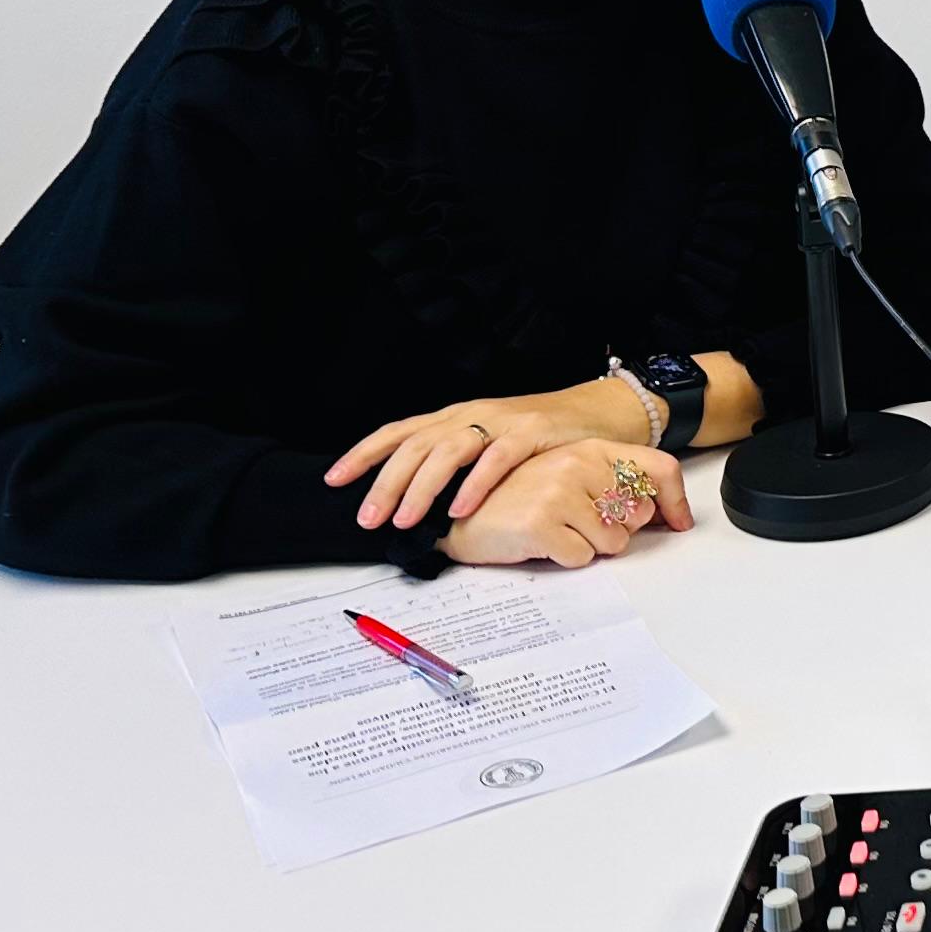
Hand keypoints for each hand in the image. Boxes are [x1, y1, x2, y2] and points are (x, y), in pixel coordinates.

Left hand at [330, 377, 651, 532]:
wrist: (596, 412)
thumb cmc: (539, 437)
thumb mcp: (486, 443)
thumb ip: (453, 463)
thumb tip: (408, 500)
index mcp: (453, 418)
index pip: (398, 432)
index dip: (363, 454)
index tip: (334, 481)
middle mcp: (470, 415)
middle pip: (415, 446)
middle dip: (385, 483)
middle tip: (369, 519)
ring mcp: (501, 422)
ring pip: (448, 450)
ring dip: (421, 487)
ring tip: (405, 520)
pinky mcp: (532, 433)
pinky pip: (497, 459)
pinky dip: (475, 483)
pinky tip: (460, 507)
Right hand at [430, 438, 691, 566]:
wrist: (455, 512)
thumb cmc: (515, 497)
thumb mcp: (568, 477)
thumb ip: (612, 486)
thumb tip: (664, 514)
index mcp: (588, 448)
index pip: (659, 469)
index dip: (675, 501)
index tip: (677, 523)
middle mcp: (577, 464)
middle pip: (636, 516)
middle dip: (613, 530)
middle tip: (577, 524)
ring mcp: (558, 492)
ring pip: (612, 542)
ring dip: (587, 547)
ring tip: (556, 532)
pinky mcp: (541, 524)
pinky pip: (581, 559)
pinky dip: (565, 559)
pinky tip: (541, 543)